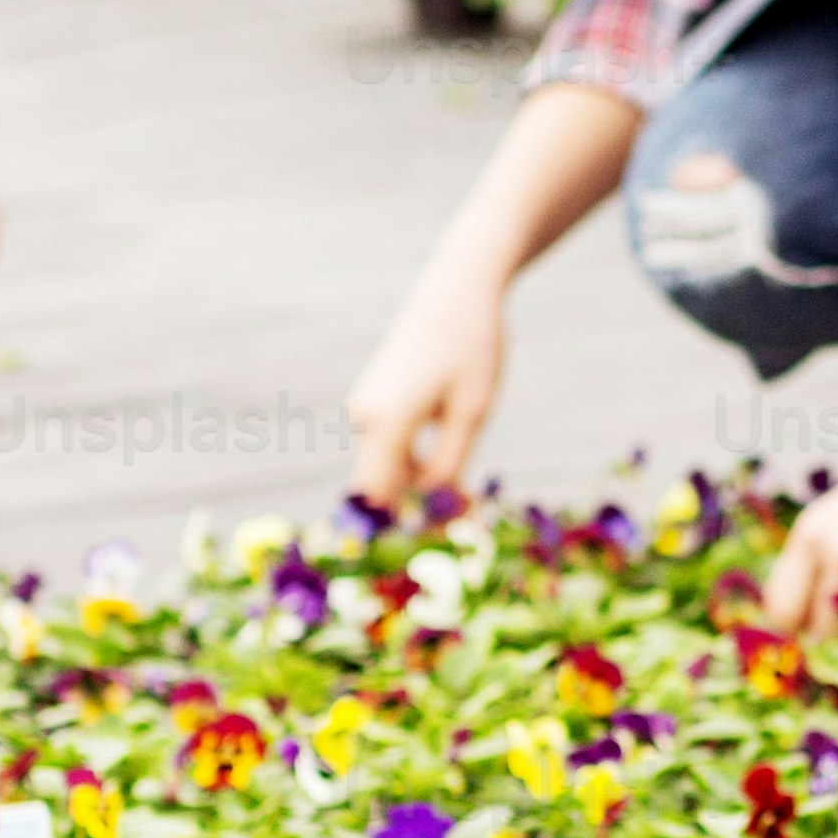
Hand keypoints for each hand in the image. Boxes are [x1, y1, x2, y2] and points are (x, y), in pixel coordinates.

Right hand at [342, 256, 510, 512]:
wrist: (457, 291)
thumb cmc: (471, 349)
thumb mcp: (472, 414)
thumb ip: (450, 466)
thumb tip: (437, 512)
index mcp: (386, 423)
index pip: (376, 499)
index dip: (401, 529)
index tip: (439, 546)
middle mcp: (366, 417)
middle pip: (380, 487)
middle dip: (414, 510)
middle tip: (463, 521)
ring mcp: (367, 406)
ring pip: (387, 467)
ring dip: (419, 485)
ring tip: (467, 493)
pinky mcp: (376, 398)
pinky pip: (391, 445)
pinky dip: (415, 459)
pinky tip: (451, 452)